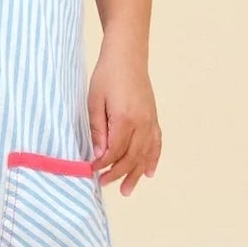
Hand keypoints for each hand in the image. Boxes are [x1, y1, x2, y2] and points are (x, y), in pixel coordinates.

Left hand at [88, 47, 160, 194]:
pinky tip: (149, 172)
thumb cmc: (107, 75)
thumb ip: (98, 130)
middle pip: (131, 157)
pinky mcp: (153, 117)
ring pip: (145, 154)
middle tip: (104, 185)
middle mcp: (142, 123)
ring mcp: (150, 121)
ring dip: (136, 173)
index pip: (115, 151)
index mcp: (125, 119)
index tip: (91, 171)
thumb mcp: (94, 101)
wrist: (127, 56)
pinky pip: (156, 143)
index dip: (103, 164)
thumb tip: (99, 155)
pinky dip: (153, 159)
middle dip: (118, 174)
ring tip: (127, 190)